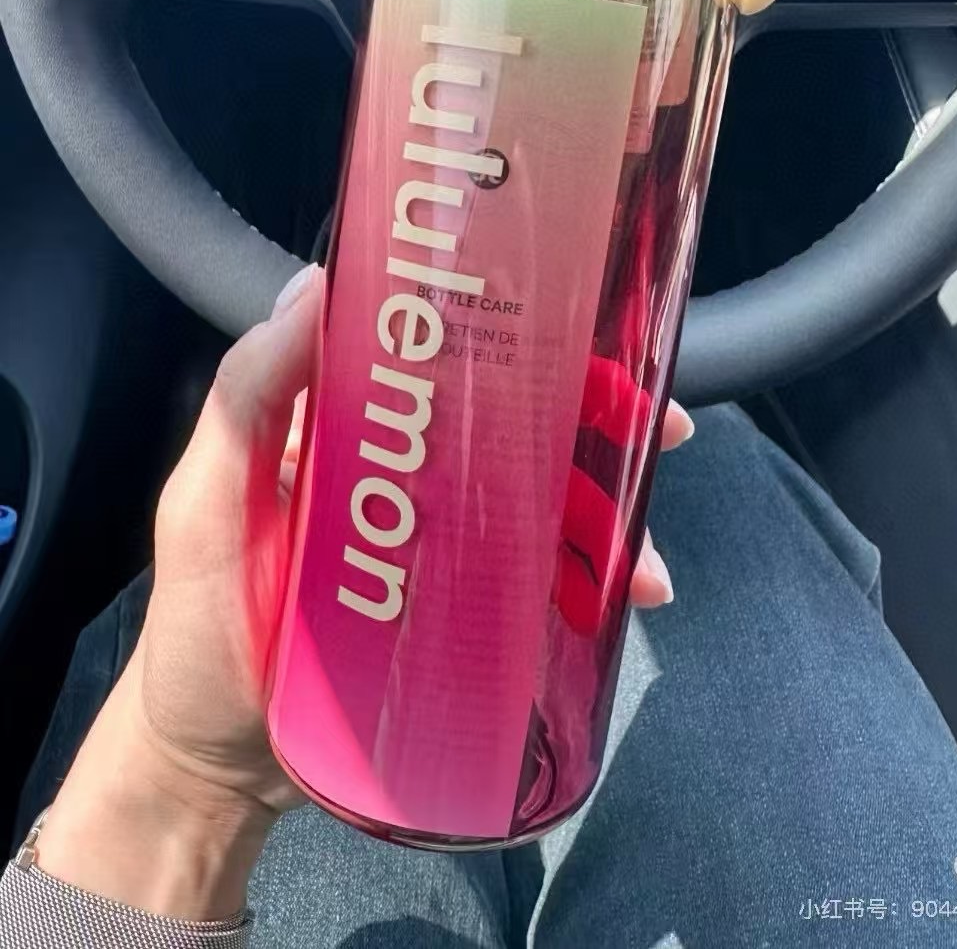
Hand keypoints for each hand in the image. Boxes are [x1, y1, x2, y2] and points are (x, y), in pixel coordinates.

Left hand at [35, 264, 693, 915]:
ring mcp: (447, 550)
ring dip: (613, 517)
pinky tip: (627, 600)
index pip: (453, 358)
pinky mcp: (467, 619)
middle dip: (603, 424)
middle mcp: (416, 478)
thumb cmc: (198, 625)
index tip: (589, 330)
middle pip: (524, 428)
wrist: (216, 768)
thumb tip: (311, 284)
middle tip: (661, 430)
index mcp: (360, 430)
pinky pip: (544, 586)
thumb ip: (244, 402)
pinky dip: (596, 586)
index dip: (524, 334)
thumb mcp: (205, 505)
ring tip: (644, 563)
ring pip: (549, 507)